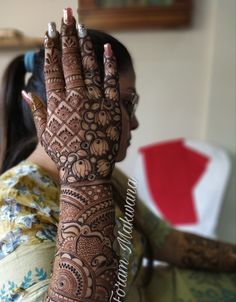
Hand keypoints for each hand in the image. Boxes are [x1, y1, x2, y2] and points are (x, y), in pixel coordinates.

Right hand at [23, 14, 120, 183]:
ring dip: (85, 44)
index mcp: (57, 102)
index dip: (51, 46)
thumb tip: (26, 90)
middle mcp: (74, 97)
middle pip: (70, 60)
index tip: (50, 29)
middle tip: (66, 14)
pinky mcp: (110, 108)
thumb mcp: (45, 133)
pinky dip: (108, 65)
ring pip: (89, 66)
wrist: (86, 172)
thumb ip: (37, 110)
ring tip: (82, 25)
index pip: (52, 67)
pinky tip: (105, 49)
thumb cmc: (64, 154)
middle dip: (67, 35)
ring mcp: (94, 101)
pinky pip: (109, 82)